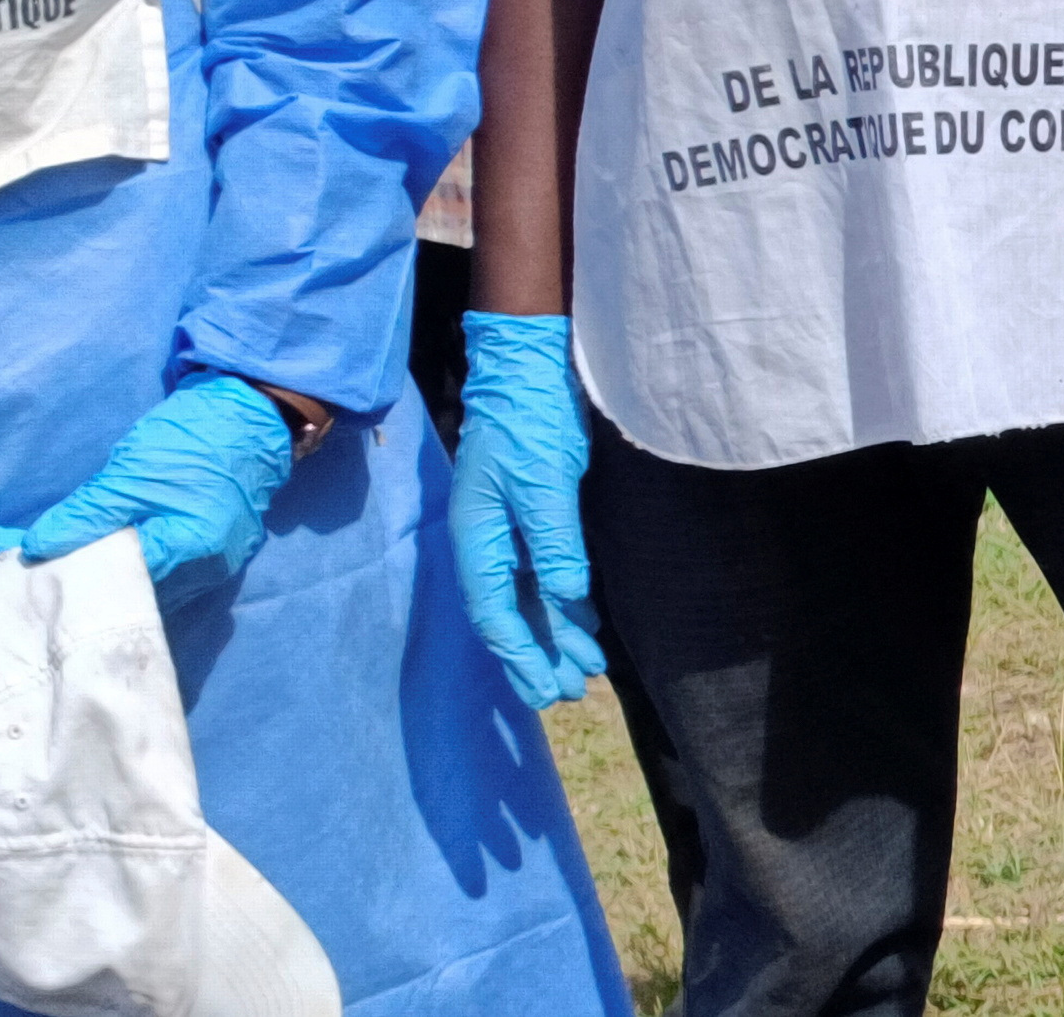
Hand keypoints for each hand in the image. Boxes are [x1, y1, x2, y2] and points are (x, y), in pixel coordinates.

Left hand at [0, 376, 300, 588]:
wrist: (252, 412)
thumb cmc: (192, 437)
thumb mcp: (130, 472)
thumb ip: (84, 514)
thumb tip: (33, 549)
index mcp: (189, 551)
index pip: (117, 584)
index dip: (70, 579)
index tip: (26, 572)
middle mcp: (207, 570)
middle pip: (134, 594)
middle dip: (86, 583)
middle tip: (36, 571)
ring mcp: (216, 564)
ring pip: (148, 587)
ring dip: (109, 575)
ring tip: (63, 562)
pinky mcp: (216, 552)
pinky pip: (165, 571)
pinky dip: (133, 565)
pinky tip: (107, 551)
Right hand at [450, 313, 604, 705]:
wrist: (527, 370)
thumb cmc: (528, 423)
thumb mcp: (543, 484)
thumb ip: (554, 542)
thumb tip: (566, 596)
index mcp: (477, 539)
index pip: (494, 612)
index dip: (520, 653)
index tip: (546, 687)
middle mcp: (488, 543)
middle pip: (510, 614)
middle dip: (538, 656)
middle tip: (568, 693)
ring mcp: (508, 530)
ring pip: (531, 597)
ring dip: (556, 632)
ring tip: (586, 669)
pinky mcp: (532, 515)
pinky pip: (545, 572)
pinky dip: (565, 600)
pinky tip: (585, 621)